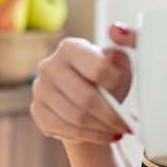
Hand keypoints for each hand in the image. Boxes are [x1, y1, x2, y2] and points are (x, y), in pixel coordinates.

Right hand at [30, 22, 135, 144]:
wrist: (83, 101)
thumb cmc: (106, 81)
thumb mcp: (121, 64)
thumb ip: (126, 46)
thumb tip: (117, 30)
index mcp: (70, 47)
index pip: (99, 69)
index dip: (118, 88)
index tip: (129, 96)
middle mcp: (49, 65)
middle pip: (87, 98)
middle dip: (112, 117)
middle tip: (128, 127)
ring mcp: (40, 89)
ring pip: (76, 117)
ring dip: (102, 130)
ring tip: (118, 132)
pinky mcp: (37, 110)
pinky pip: (65, 129)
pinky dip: (89, 136)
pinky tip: (103, 136)